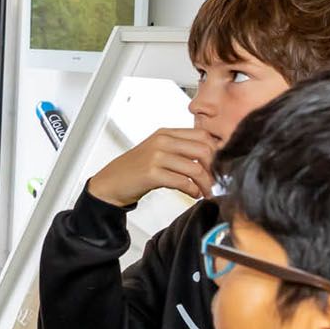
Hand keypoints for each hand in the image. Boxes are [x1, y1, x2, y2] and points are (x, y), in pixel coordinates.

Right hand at [87, 127, 217, 206]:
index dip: (216, 152)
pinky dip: (193, 190)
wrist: (110, 183)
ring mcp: (156, 156)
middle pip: (203, 149)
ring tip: (207, 192)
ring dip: (206, 183)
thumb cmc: (135, 170)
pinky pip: (182, 181)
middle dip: (214, 168)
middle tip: (216, 181)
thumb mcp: (157, 151)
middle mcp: (162, 141)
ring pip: (195, 167)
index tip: (219, 166)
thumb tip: (210, 158)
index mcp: (166, 133)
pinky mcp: (151, 173)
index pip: (202, 135)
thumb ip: (179, 149)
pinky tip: (193, 194)